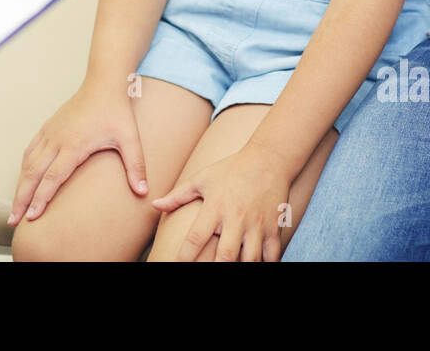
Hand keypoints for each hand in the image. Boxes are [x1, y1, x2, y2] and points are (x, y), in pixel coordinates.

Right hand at [8, 80, 147, 225]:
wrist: (103, 83)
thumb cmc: (116, 111)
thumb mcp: (130, 138)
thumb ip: (136, 165)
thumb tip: (144, 192)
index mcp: (74, 144)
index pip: (52, 177)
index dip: (41, 198)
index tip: (32, 217)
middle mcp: (57, 139)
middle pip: (33, 173)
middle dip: (22, 198)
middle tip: (13, 220)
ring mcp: (50, 132)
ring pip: (27, 163)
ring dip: (19, 186)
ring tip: (15, 207)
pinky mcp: (47, 128)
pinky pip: (29, 151)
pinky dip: (23, 169)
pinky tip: (22, 181)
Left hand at [152, 144, 292, 261]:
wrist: (269, 159)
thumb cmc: (231, 169)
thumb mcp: (202, 178)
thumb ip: (178, 195)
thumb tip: (154, 205)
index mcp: (216, 206)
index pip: (196, 237)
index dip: (185, 256)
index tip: (178, 264)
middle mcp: (236, 218)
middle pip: (226, 255)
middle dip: (217, 268)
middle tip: (209, 270)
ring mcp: (257, 224)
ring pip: (251, 258)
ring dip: (242, 267)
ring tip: (232, 267)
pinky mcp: (274, 227)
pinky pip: (273, 254)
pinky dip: (267, 263)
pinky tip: (256, 264)